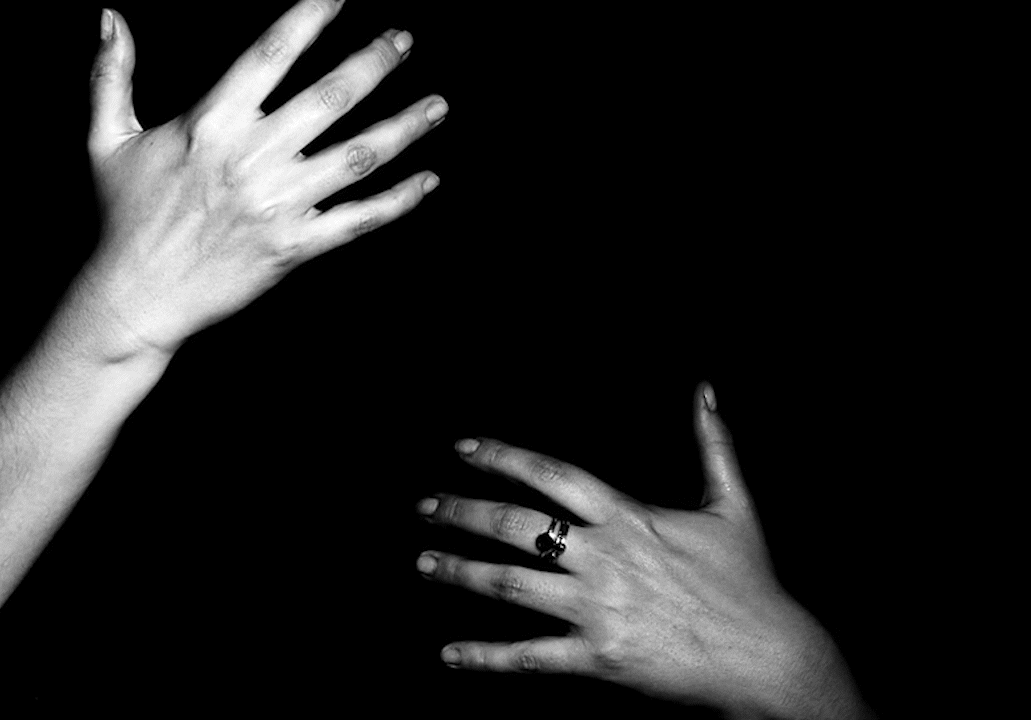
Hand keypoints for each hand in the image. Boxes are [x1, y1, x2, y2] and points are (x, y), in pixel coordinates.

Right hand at [78, 2, 444, 359]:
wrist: (136, 299)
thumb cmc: (124, 217)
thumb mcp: (107, 140)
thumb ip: (112, 74)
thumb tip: (110, 14)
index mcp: (210, 123)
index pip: (272, 52)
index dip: (312, 15)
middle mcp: (251, 158)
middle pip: (330, 97)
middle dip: (375, 62)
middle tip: (405, 38)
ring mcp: (277, 205)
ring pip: (357, 156)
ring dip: (404, 127)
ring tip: (438, 104)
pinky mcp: (294, 247)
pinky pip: (358, 220)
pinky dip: (398, 201)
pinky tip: (428, 180)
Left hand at [417, 384, 871, 718]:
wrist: (772, 659)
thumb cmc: (752, 584)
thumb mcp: (734, 506)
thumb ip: (714, 444)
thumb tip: (706, 390)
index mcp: (630, 516)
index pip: (552, 474)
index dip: (503, 457)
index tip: (463, 449)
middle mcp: (606, 557)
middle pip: (517, 525)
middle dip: (462, 513)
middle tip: (425, 508)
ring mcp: (598, 608)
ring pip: (511, 583)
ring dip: (460, 571)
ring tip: (423, 564)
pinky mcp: (599, 658)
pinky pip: (529, 655)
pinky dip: (484, 657)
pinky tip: (450, 654)